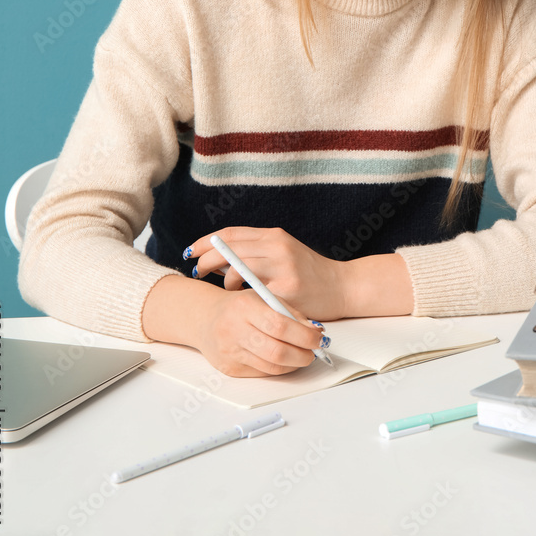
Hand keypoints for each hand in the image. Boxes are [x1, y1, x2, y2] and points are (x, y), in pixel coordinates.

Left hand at [185, 226, 347, 320]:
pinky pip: (255, 292)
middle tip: (196, 270)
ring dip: (225, 281)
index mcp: (274, 236)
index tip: (192, 250)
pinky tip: (244, 301)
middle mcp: (277, 246)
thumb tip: (219, 261)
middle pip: (229, 249)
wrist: (344, 287)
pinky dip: (244, 296)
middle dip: (206, 260)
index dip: (207, 241)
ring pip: (238, 269)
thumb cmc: (311, 273)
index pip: (231, 234)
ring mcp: (283, 267)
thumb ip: (255, 253)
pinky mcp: (288, 289)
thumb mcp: (283, 254)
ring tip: (226, 289)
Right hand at [195, 286, 322, 377]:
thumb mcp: (263, 297)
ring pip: (271, 367)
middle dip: (302, 355)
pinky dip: (278, 368)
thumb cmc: (240, 306)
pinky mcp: (229, 369)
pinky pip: (262, 373)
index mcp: (245, 306)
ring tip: (301, 356)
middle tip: (313, 352)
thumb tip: (315, 332)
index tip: (318, 338)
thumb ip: (289, 312)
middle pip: (277, 351)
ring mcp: (230, 352)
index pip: (280, 326)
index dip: (304, 336)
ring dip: (293, 364)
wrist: (205, 318)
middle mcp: (234, 329)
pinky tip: (283, 360)